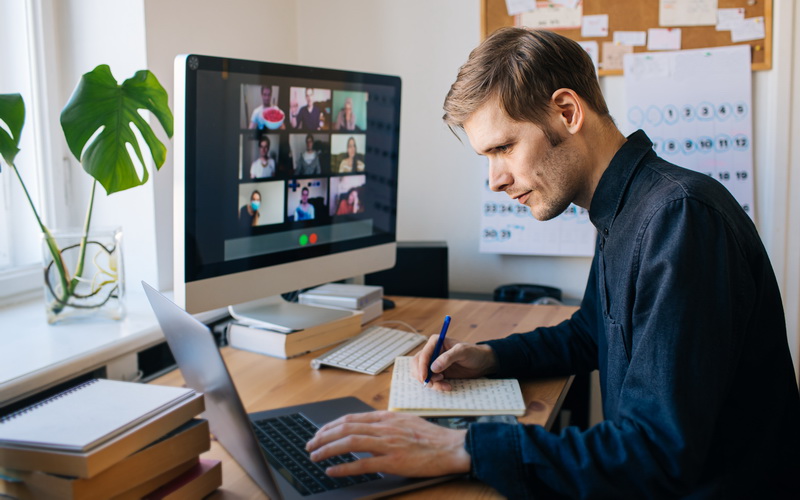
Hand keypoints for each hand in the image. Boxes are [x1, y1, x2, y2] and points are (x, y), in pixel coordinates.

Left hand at [305, 411, 469, 476]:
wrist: (451, 448)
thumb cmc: (431, 437)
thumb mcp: (406, 421)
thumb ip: (386, 423)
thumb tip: (367, 427)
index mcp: (387, 417)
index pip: (352, 418)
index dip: (331, 425)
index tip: (320, 432)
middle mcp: (385, 427)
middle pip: (346, 427)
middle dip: (323, 436)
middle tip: (310, 445)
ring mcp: (388, 444)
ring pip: (350, 442)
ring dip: (328, 449)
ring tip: (315, 456)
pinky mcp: (393, 461)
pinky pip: (363, 463)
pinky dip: (344, 466)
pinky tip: (332, 470)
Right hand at [411, 336, 496, 390]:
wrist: (482, 363)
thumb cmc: (473, 353)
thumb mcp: (462, 352)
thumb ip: (448, 358)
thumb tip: (433, 368)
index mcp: (435, 342)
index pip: (423, 355)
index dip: (421, 367)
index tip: (425, 377)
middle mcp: (432, 352)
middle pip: (417, 365)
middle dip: (423, 376)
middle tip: (433, 383)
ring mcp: (433, 363)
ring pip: (422, 374)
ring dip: (431, 382)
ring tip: (445, 385)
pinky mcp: (437, 373)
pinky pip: (431, 380)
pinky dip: (436, 385)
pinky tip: (447, 386)